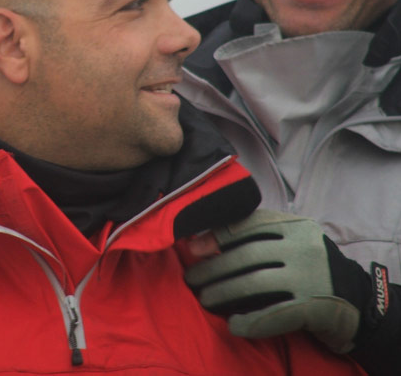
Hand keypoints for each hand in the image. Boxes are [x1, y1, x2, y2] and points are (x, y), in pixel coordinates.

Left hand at [184, 209, 382, 353]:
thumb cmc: (309, 266)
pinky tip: (233, 324)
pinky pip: (274, 314)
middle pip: (246, 255)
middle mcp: (304, 247)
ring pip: (254, 282)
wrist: (356, 300)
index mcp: (296, 225)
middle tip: (192, 279)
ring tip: (205, 298)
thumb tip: (201, 241)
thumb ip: (255, 236)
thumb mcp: (289, 240)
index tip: (194, 248)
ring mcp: (310, 276)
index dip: (218, 235)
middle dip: (213, 268)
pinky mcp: (314, 306)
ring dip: (223, 291)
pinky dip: (250, 321)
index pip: (250, 224)